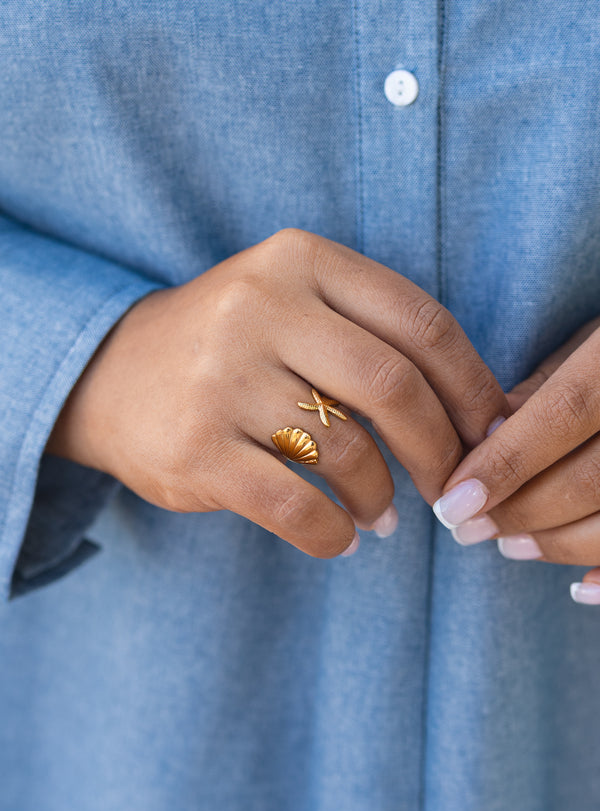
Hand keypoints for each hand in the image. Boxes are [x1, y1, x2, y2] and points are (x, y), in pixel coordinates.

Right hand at [47, 229, 507, 557]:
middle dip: (439, 450)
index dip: (472, 387)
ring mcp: (222, 380)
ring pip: (348, 452)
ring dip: (381, 496)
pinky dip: (333, 535)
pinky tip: (341, 538)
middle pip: (395, 387)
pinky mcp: (195, 449)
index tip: (488, 432)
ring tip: (382, 512)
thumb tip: (471, 415)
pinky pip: (297, 508)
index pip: (421, 322)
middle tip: (448, 485)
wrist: (108, 375)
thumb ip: (371, 334)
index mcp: (298, 261)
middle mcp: (258, 308)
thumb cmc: (229, 348)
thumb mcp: (291, 304)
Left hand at [432, 315, 599, 602]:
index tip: (454, 500)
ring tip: (511, 545)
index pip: (566, 411)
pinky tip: (577, 588)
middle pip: (594, 476)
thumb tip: (481, 443)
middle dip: (522, 512)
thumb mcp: (591, 342)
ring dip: (560, 544)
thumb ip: (543, 391)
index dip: (506, 462)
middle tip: (468, 529)